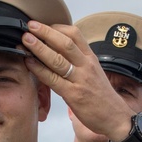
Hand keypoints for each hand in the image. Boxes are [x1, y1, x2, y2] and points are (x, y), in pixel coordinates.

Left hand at [22, 21, 133, 141]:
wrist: (116, 117)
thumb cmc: (102, 97)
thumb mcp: (94, 72)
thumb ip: (79, 61)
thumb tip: (60, 50)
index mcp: (91, 58)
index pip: (75, 34)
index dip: (56, 27)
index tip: (42, 24)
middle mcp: (86, 66)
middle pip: (65, 43)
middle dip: (45, 32)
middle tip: (30, 26)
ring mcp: (80, 80)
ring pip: (57, 59)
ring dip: (39, 47)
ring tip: (25, 40)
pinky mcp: (73, 95)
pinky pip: (53, 79)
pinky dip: (39, 69)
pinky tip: (29, 63)